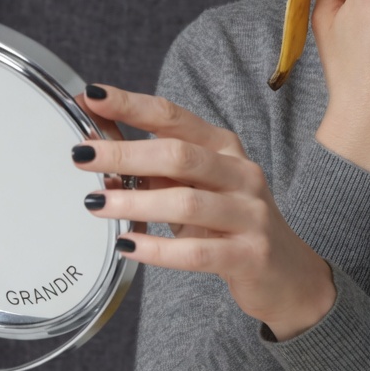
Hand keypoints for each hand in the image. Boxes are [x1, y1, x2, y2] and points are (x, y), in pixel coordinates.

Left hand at [72, 87, 336, 339]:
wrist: (287, 274)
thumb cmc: (230, 224)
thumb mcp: (196, 188)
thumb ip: (155, 167)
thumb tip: (98, 145)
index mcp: (225, 148)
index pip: (174, 117)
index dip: (131, 105)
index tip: (92, 96)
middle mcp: (241, 173)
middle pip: (178, 154)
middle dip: (125, 152)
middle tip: (82, 156)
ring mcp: (249, 214)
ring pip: (186, 202)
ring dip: (135, 202)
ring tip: (96, 205)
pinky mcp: (249, 255)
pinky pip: (196, 252)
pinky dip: (157, 249)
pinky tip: (128, 246)